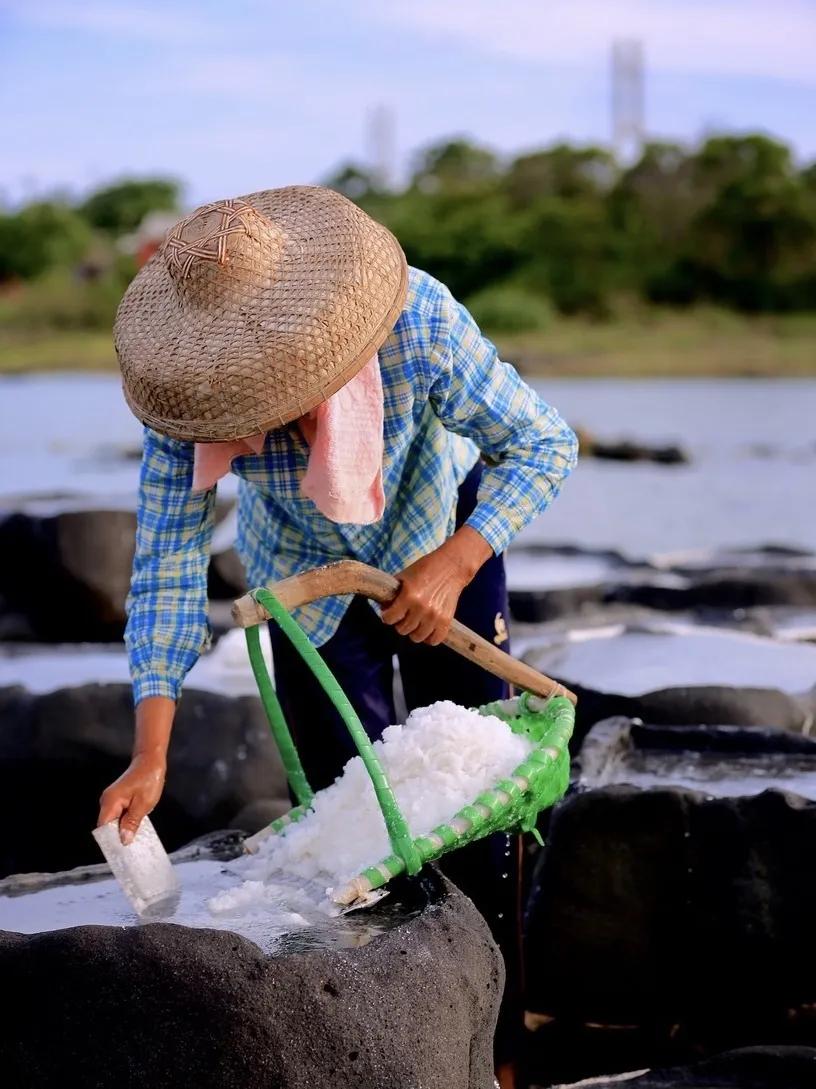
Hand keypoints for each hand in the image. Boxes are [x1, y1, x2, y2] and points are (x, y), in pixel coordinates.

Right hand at [97, 753, 165, 844]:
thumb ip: (132, 823)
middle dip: (118, 837)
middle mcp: (107, 801)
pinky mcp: (119, 799)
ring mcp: (112, 800)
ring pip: (114, 821)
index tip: (120, 854)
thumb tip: (123, 841)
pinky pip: (119, 815)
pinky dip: (126, 822)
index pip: (103, 828)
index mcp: (110, 802)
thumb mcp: (143, 803)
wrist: (151, 760)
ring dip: (123, 830)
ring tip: (134, 844)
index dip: (110, 841)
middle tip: (130, 852)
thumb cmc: (149, 779)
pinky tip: (135, 830)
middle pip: (108, 826)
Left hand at [381, 526, 492, 645]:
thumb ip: (392, 593)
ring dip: (414, 631)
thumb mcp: (404, 577)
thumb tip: (383, 608)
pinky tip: (427, 629)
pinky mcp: (446, 620)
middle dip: (400, 623)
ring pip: (417, 637)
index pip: (389, 619)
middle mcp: (421, 608)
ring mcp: (435, 616)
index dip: (387, 616)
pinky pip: (435, 640)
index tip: (390, 613)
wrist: (451, 567)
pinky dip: (429, 637)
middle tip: (404, 616)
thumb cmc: (425, 569)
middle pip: (402, 630)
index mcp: (409, 596)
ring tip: (415, 622)